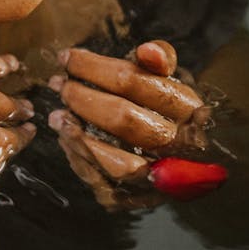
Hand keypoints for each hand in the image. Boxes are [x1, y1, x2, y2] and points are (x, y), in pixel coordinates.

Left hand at [48, 41, 210, 209]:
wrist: (192, 156)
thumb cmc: (167, 106)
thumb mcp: (168, 77)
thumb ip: (158, 58)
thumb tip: (148, 51)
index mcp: (188, 108)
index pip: (135, 82)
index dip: (94, 67)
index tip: (66, 58)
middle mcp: (179, 146)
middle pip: (125, 120)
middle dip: (84, 99)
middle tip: (59, 85)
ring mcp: (161, 177)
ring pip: (117, 162)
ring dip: (79, 136)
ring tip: (57, 116)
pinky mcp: (141, 198)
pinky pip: (106, 185)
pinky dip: (80, 161)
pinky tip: (66, 139)